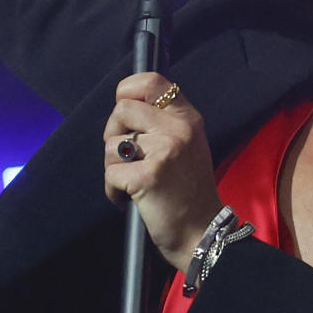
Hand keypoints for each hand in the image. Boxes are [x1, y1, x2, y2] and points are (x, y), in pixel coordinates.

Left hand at [103, 73, 225, 270]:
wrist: (201, 232)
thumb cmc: (189, 191)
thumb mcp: (187, 144)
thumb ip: (163, 122)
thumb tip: (124, 106)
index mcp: (188, 118)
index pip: (151, 81)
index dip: (127, 91)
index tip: (126, 114)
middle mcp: (178, 129)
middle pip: (121, 109)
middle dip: (113, 133)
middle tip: (127, 157)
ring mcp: (164, 152)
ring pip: (111, 143)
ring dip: (113, 166)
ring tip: (131, 181)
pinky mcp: (147, 177)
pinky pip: (110, 173)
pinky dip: (113, 190)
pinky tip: (128, 199)